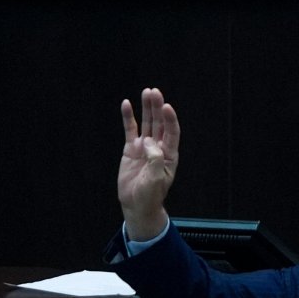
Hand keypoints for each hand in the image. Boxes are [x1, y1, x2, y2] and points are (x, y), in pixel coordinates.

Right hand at [118, 87, 180, 241]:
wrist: (136, 205)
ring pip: (146, 123)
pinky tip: (126, 104)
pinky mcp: (131, 149)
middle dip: (157, 107)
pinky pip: (130, 130)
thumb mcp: (156, 179)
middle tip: (154, 92)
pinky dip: (128, 117)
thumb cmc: (150, 195)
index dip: (170, 119)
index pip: (172, 132)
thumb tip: (148, 141)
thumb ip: (155, 159)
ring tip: (146, 92)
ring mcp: (144, 147)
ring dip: (146, 108)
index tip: (166, 107)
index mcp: (169, 155)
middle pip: (159, 123)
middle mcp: (158, 147)